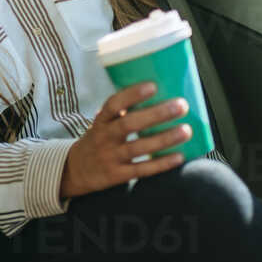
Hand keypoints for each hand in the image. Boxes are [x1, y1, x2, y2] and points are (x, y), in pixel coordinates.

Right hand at [59, 82, 192, 199]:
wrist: (75, 171)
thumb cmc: (98, 140)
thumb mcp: (102, 123)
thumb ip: (122, 113)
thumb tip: (158, 95)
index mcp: (101, 121)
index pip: (113, 104)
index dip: (132, 94)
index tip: (153, 85)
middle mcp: (104, 138)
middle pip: (129, 125)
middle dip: (157, 114)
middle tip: (181, 105)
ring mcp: (110, 157)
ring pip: (138, 147)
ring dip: (164, 139)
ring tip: (186, 130)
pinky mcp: (118, 175)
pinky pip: (142, 169)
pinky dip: (161, 163)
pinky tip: (179, 156)